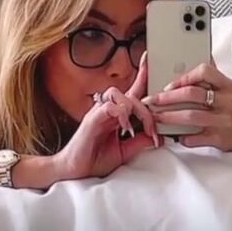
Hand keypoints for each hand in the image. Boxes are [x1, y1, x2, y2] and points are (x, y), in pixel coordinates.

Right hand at [54, 52, 163, 180]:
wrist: (75, 171)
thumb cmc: (95, 159)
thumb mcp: (124, 151)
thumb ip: (139, 142)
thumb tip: (157, 137)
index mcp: (116, 115)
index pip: (132, 92)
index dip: (142, 76)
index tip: (149, 59)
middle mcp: (107, 110)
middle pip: (131, 94)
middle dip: (147, 110)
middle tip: (153, 131)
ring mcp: (98, 113)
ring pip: (119, 94)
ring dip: (133, 108)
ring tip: (137, 128)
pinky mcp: (92, 119)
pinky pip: (108, 106)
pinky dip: (120, 114)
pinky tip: (125, 128)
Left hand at [142, 63, 231, 150]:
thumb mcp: (230, 89)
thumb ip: (211, 81)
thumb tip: (186, 68)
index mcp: (227, 86)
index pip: (205, 72)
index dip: (184, 77)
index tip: (169, 84)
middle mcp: (226, 101)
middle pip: (191, 95)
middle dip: (167, 98)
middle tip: (152, 100)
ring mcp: (223, 120)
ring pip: (190, 116)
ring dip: (169, 117)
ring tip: (156, 117)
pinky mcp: (220, 139)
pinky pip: (196, 138)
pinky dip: (182, 137)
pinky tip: (174, 136)